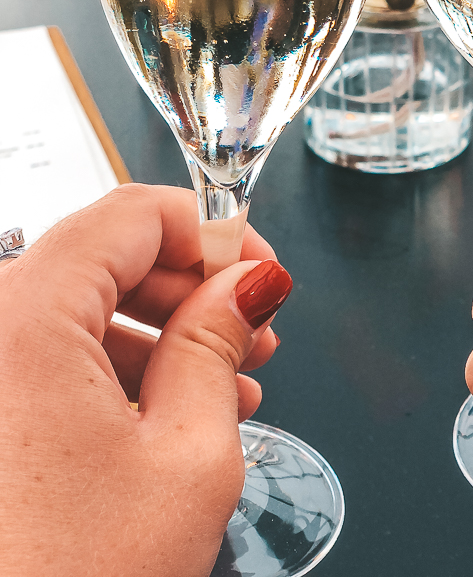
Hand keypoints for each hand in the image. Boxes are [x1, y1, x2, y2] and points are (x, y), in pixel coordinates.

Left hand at [0, 183, 291, 576]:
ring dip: (164, 331)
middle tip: (253, 328)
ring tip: (228, 381)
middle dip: (192, 286)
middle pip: (106, 256)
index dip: (211, 230)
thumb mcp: (186, 453)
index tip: (256, 266)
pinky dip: (120, 367)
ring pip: (84, 307)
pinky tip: (174, 410)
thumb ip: (220, 342)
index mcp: (22, 321)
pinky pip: (54, 355)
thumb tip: (249, 280)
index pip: (131, 214)